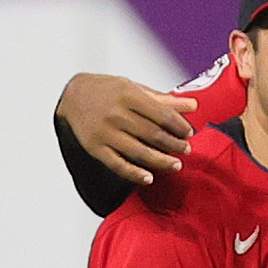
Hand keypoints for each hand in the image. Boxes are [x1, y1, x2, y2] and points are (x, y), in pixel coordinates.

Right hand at [56, 73, 197, 183]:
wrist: (73, 95)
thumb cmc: (108, 91)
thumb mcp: (135, 88)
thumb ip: (164, 99)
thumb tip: (194, 105)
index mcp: (129, 95)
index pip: (162, 114)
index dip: (179, 126)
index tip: (189, 133)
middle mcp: (116, 114)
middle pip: (153, 134)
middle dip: (174, 144)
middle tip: (186, 150)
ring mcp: (105, 132)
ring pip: (138, 152)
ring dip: (161, 161)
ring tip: (176, 165)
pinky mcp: (96, 148)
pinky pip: (118, 165)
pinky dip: (134, 173)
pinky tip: (149, 178)